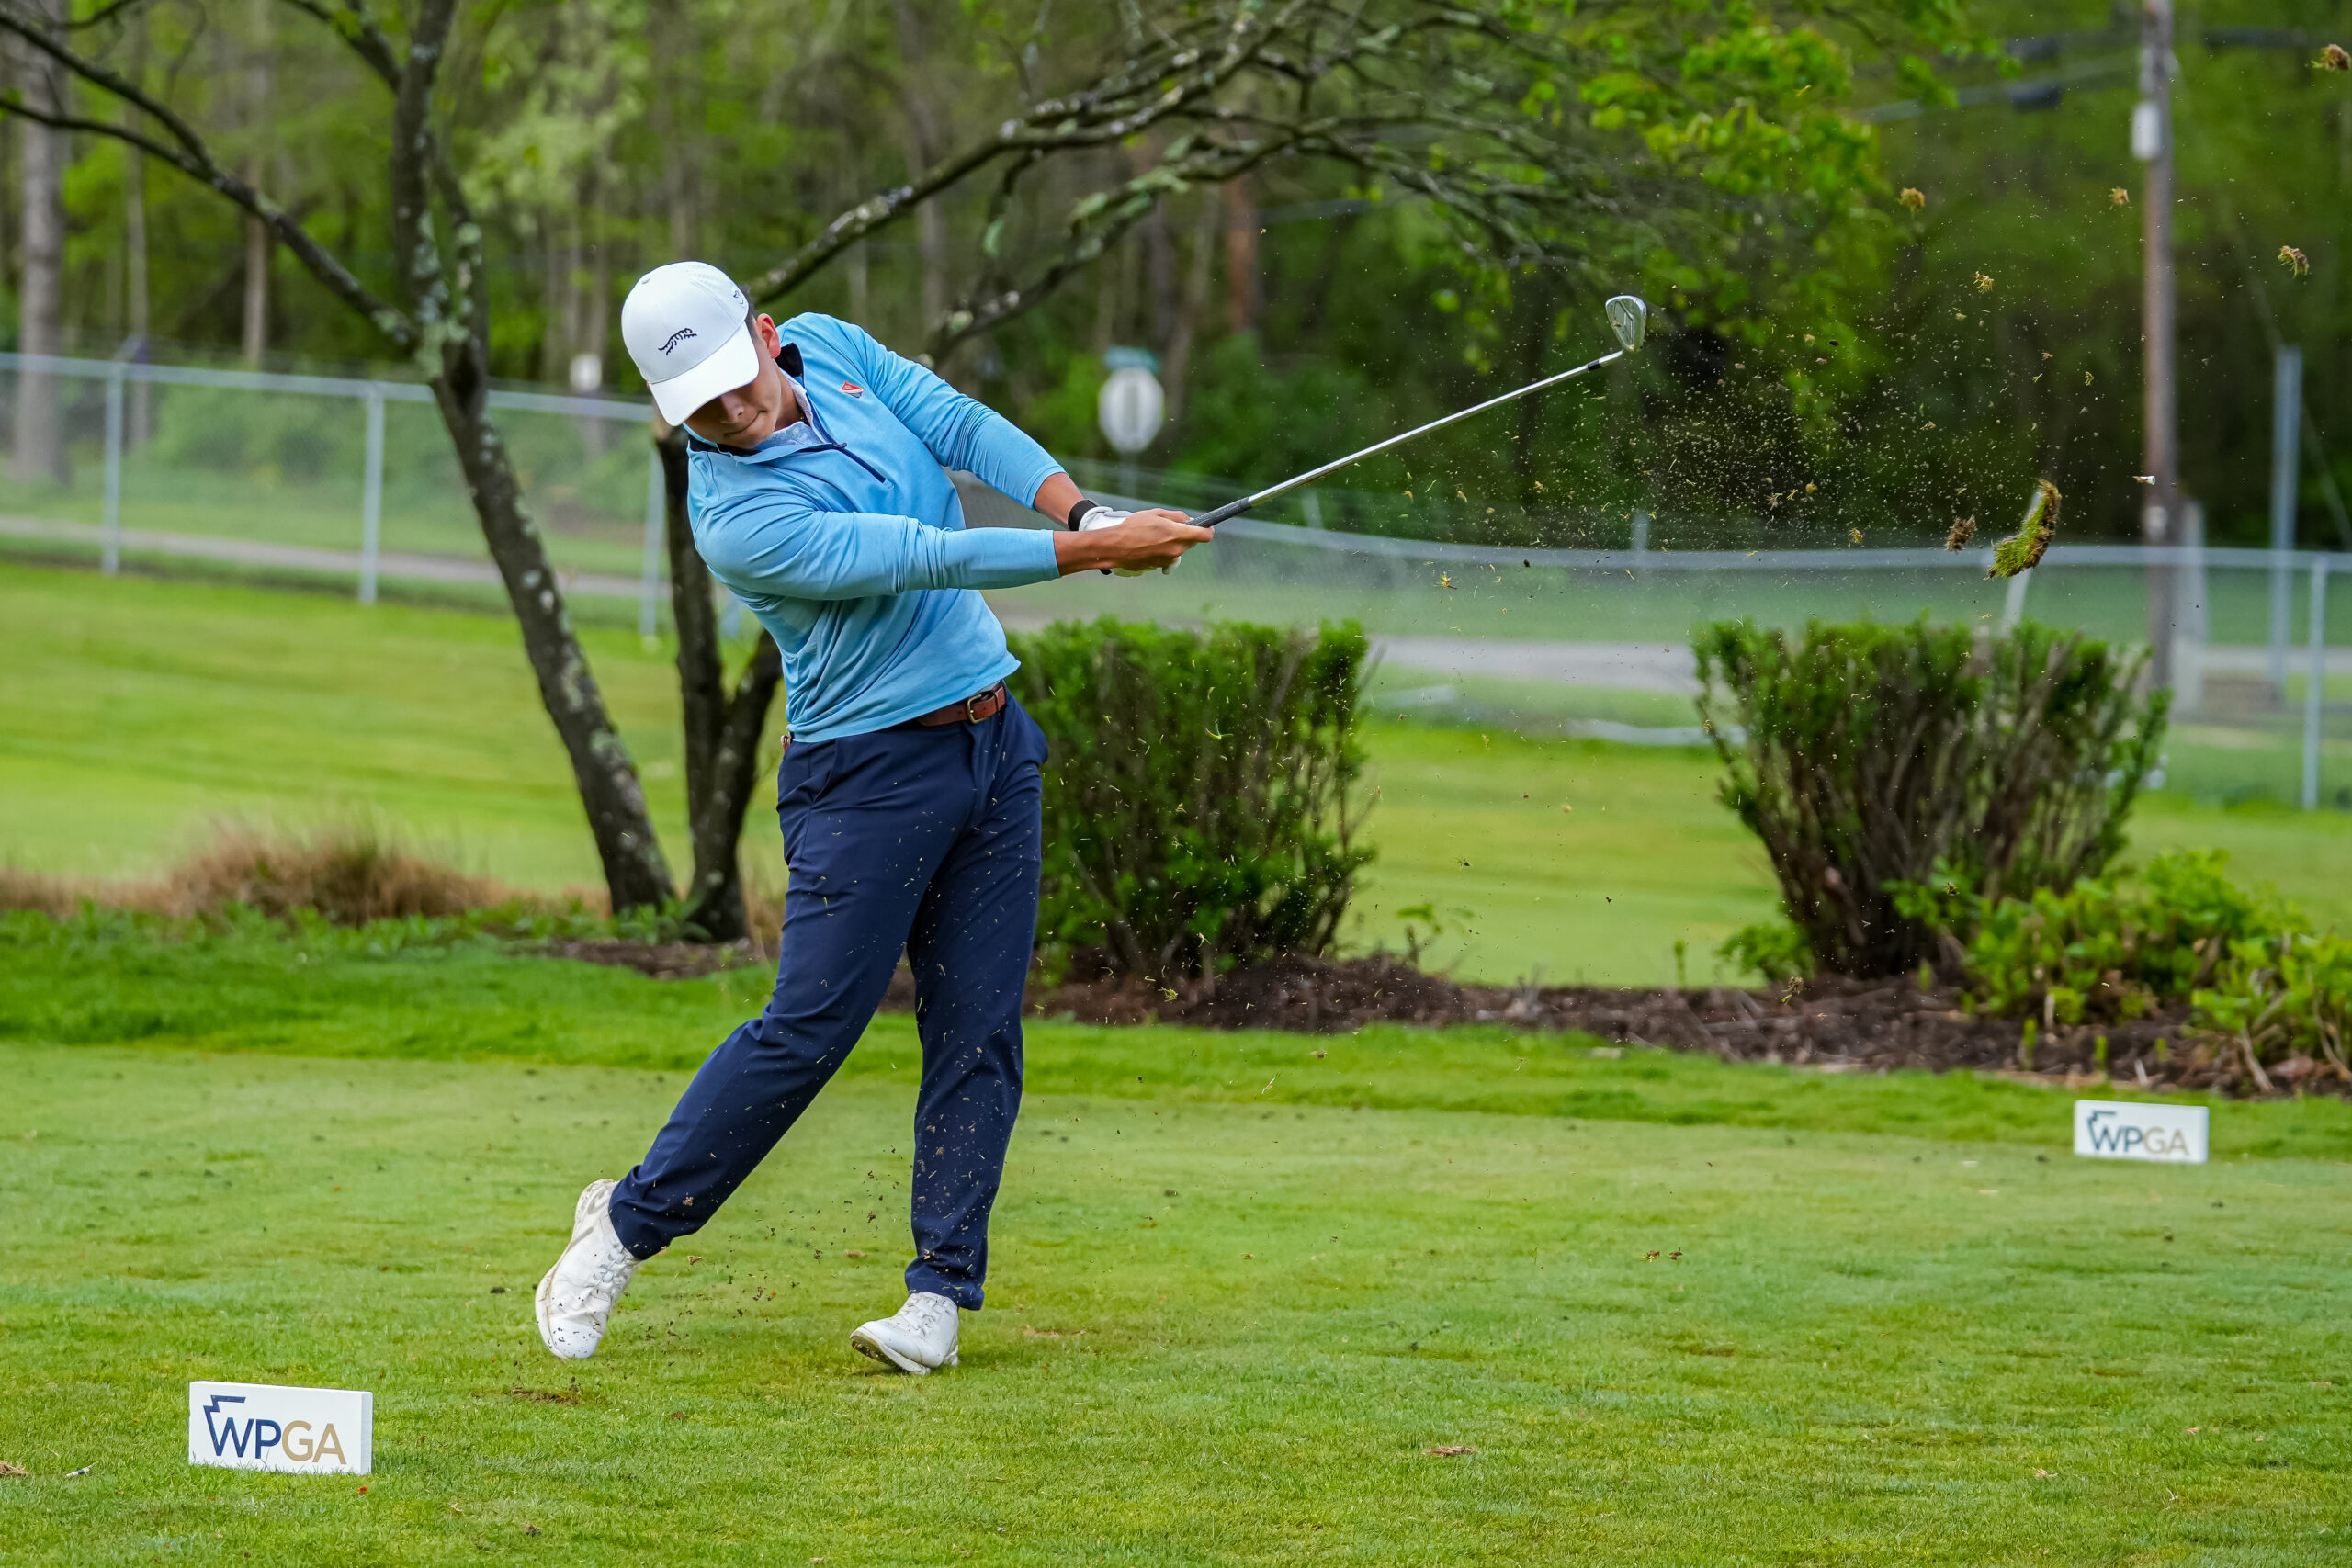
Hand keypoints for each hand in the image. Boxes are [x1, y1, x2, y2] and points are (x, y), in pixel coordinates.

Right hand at [1054, 508, 1210, 576]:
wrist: (1115, 548)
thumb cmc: (1133, 528)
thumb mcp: (1155, 514)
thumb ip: (1176, 516)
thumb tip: (1189, 520)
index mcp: (1177, 534)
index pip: (1204, 535)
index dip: (1208, 530)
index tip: (1206, 526)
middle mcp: (1176, 549)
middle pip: (1192, 542)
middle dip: (1187, 534)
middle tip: (1172, 527)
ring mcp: (1168, 560)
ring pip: (1179, 549)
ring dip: (1173, 543)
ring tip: (1155, 536)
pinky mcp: (1160, 566)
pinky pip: (1168, 557)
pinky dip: (1163, 551)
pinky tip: (1149, 545)